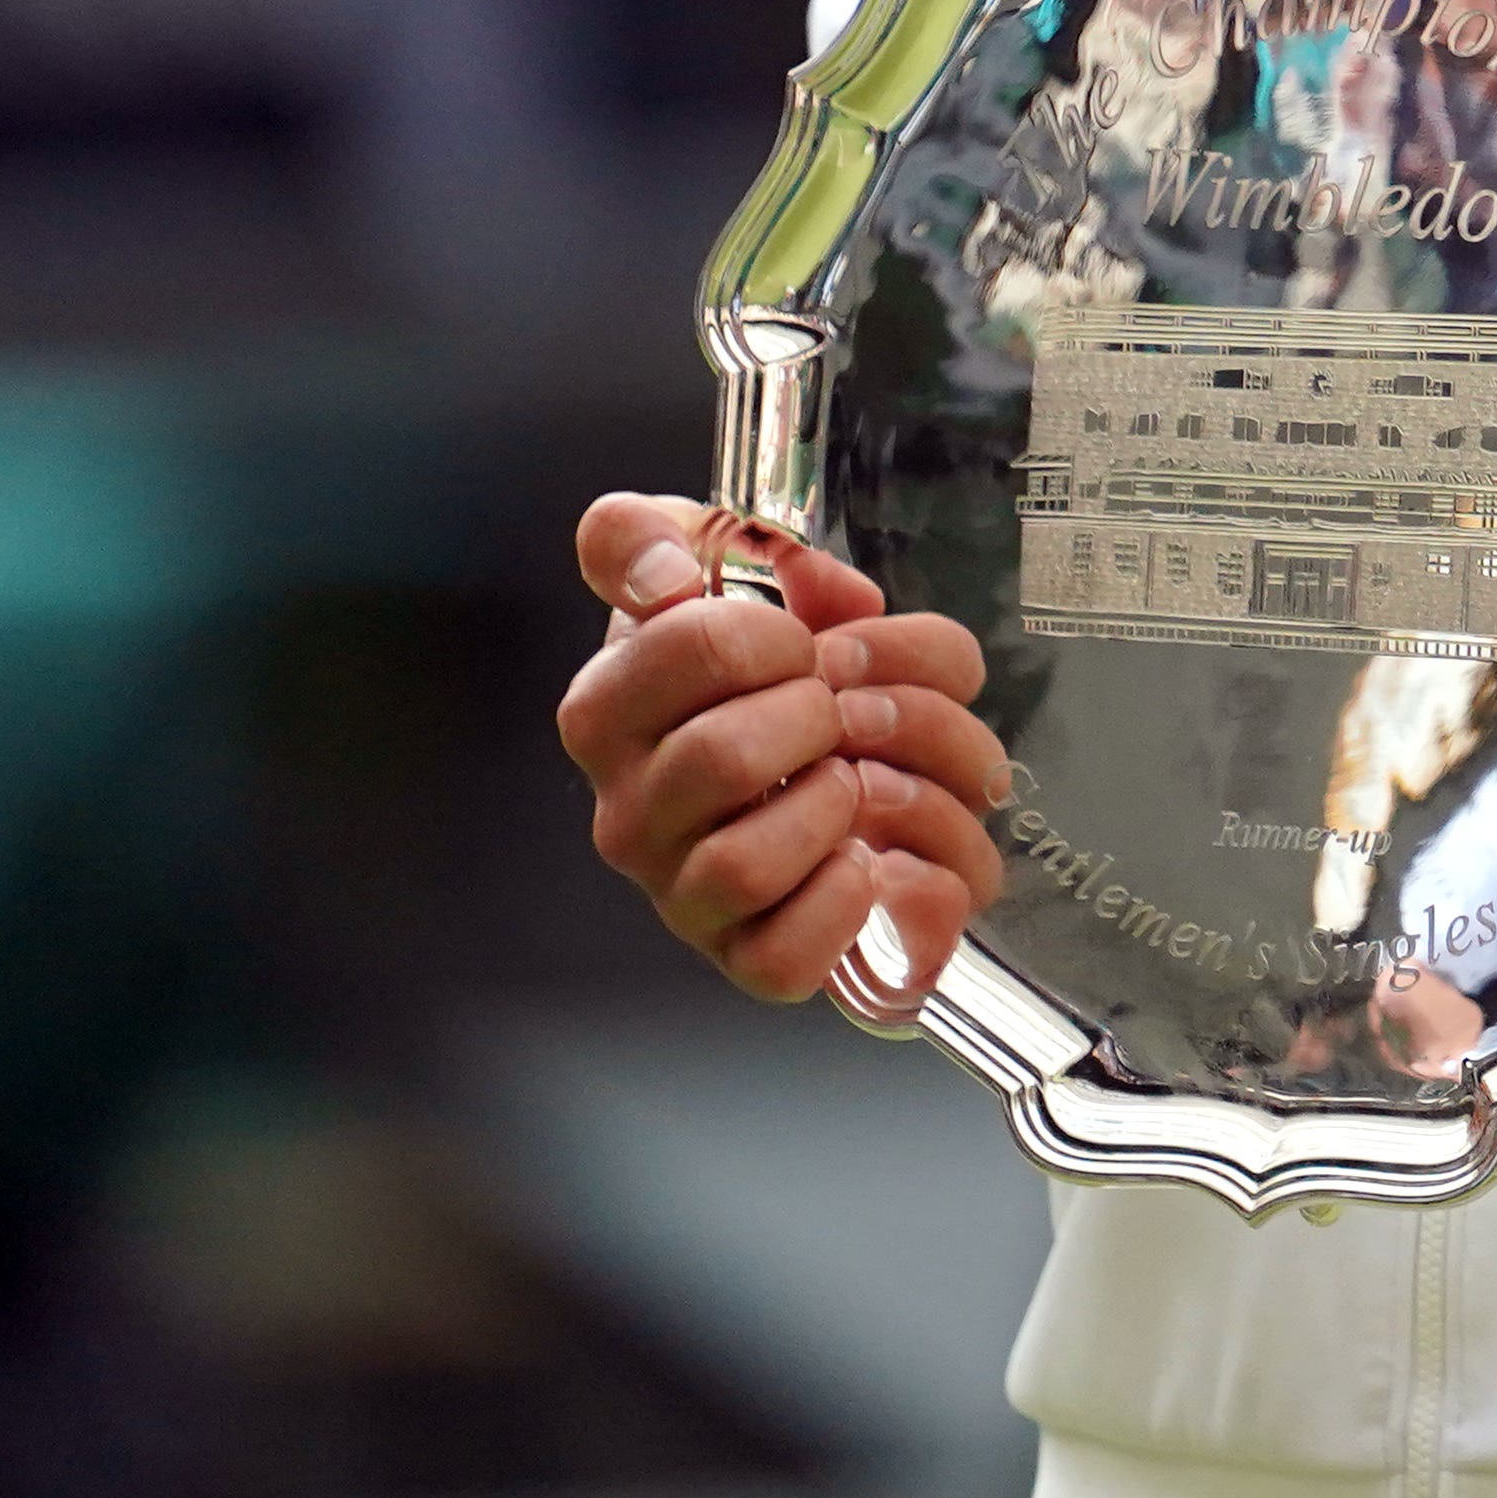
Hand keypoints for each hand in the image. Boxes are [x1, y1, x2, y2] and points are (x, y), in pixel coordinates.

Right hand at [557, 494, 1008, 1006]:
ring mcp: (684, 894)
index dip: (775, 633)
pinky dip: (853, 904)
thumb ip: (663, 537)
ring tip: (873, 779)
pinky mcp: (747, 959)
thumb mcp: (720, 562)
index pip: (682, 644)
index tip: (804, 642)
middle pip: (720, 757)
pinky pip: (781, 960)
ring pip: (744, 866)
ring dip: (848, 804)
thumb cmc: (776, 666)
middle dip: (824, 714)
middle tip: (850, 711)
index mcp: (612, 709)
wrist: (847, 760)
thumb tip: (665, 577)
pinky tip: (883, 857)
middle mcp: (630, 812)